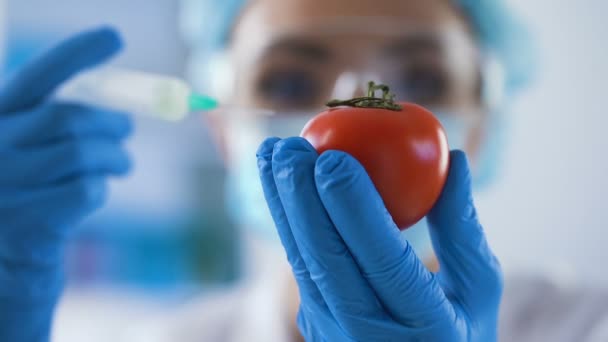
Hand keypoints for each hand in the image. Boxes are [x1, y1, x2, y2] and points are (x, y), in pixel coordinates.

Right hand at [0, 27, 130, 340]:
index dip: (78, 54)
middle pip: (70, 117)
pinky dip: (102, 188)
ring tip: (121, 165)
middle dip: (113, 121)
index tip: (115, 37)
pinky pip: (86, 190)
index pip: (38, 78)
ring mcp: (4, 187)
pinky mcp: (25, 222)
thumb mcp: (37, 151)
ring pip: (84, 153)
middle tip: (128, 132)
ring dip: (116, 157)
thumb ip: (64, 122)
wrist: (7, 264)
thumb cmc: (34, 196)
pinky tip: (95, 194)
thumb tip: (125, 104)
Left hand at [257, 137, 501, 340]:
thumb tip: (455, 158)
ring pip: (301, 263)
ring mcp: (333, 334)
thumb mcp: (477, 289)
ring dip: (282, 204)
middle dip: (301, 199)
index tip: (334, 158)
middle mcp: (369, 335)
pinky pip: (299, 267)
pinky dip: (287, 221)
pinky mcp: (314, 324)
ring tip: (272, 153)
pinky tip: (279, 183)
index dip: (354, 208)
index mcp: (425, 327)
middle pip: (326, 261)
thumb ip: (462, 228)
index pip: (383, 261)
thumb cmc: (457, 329)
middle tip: (290, 147)